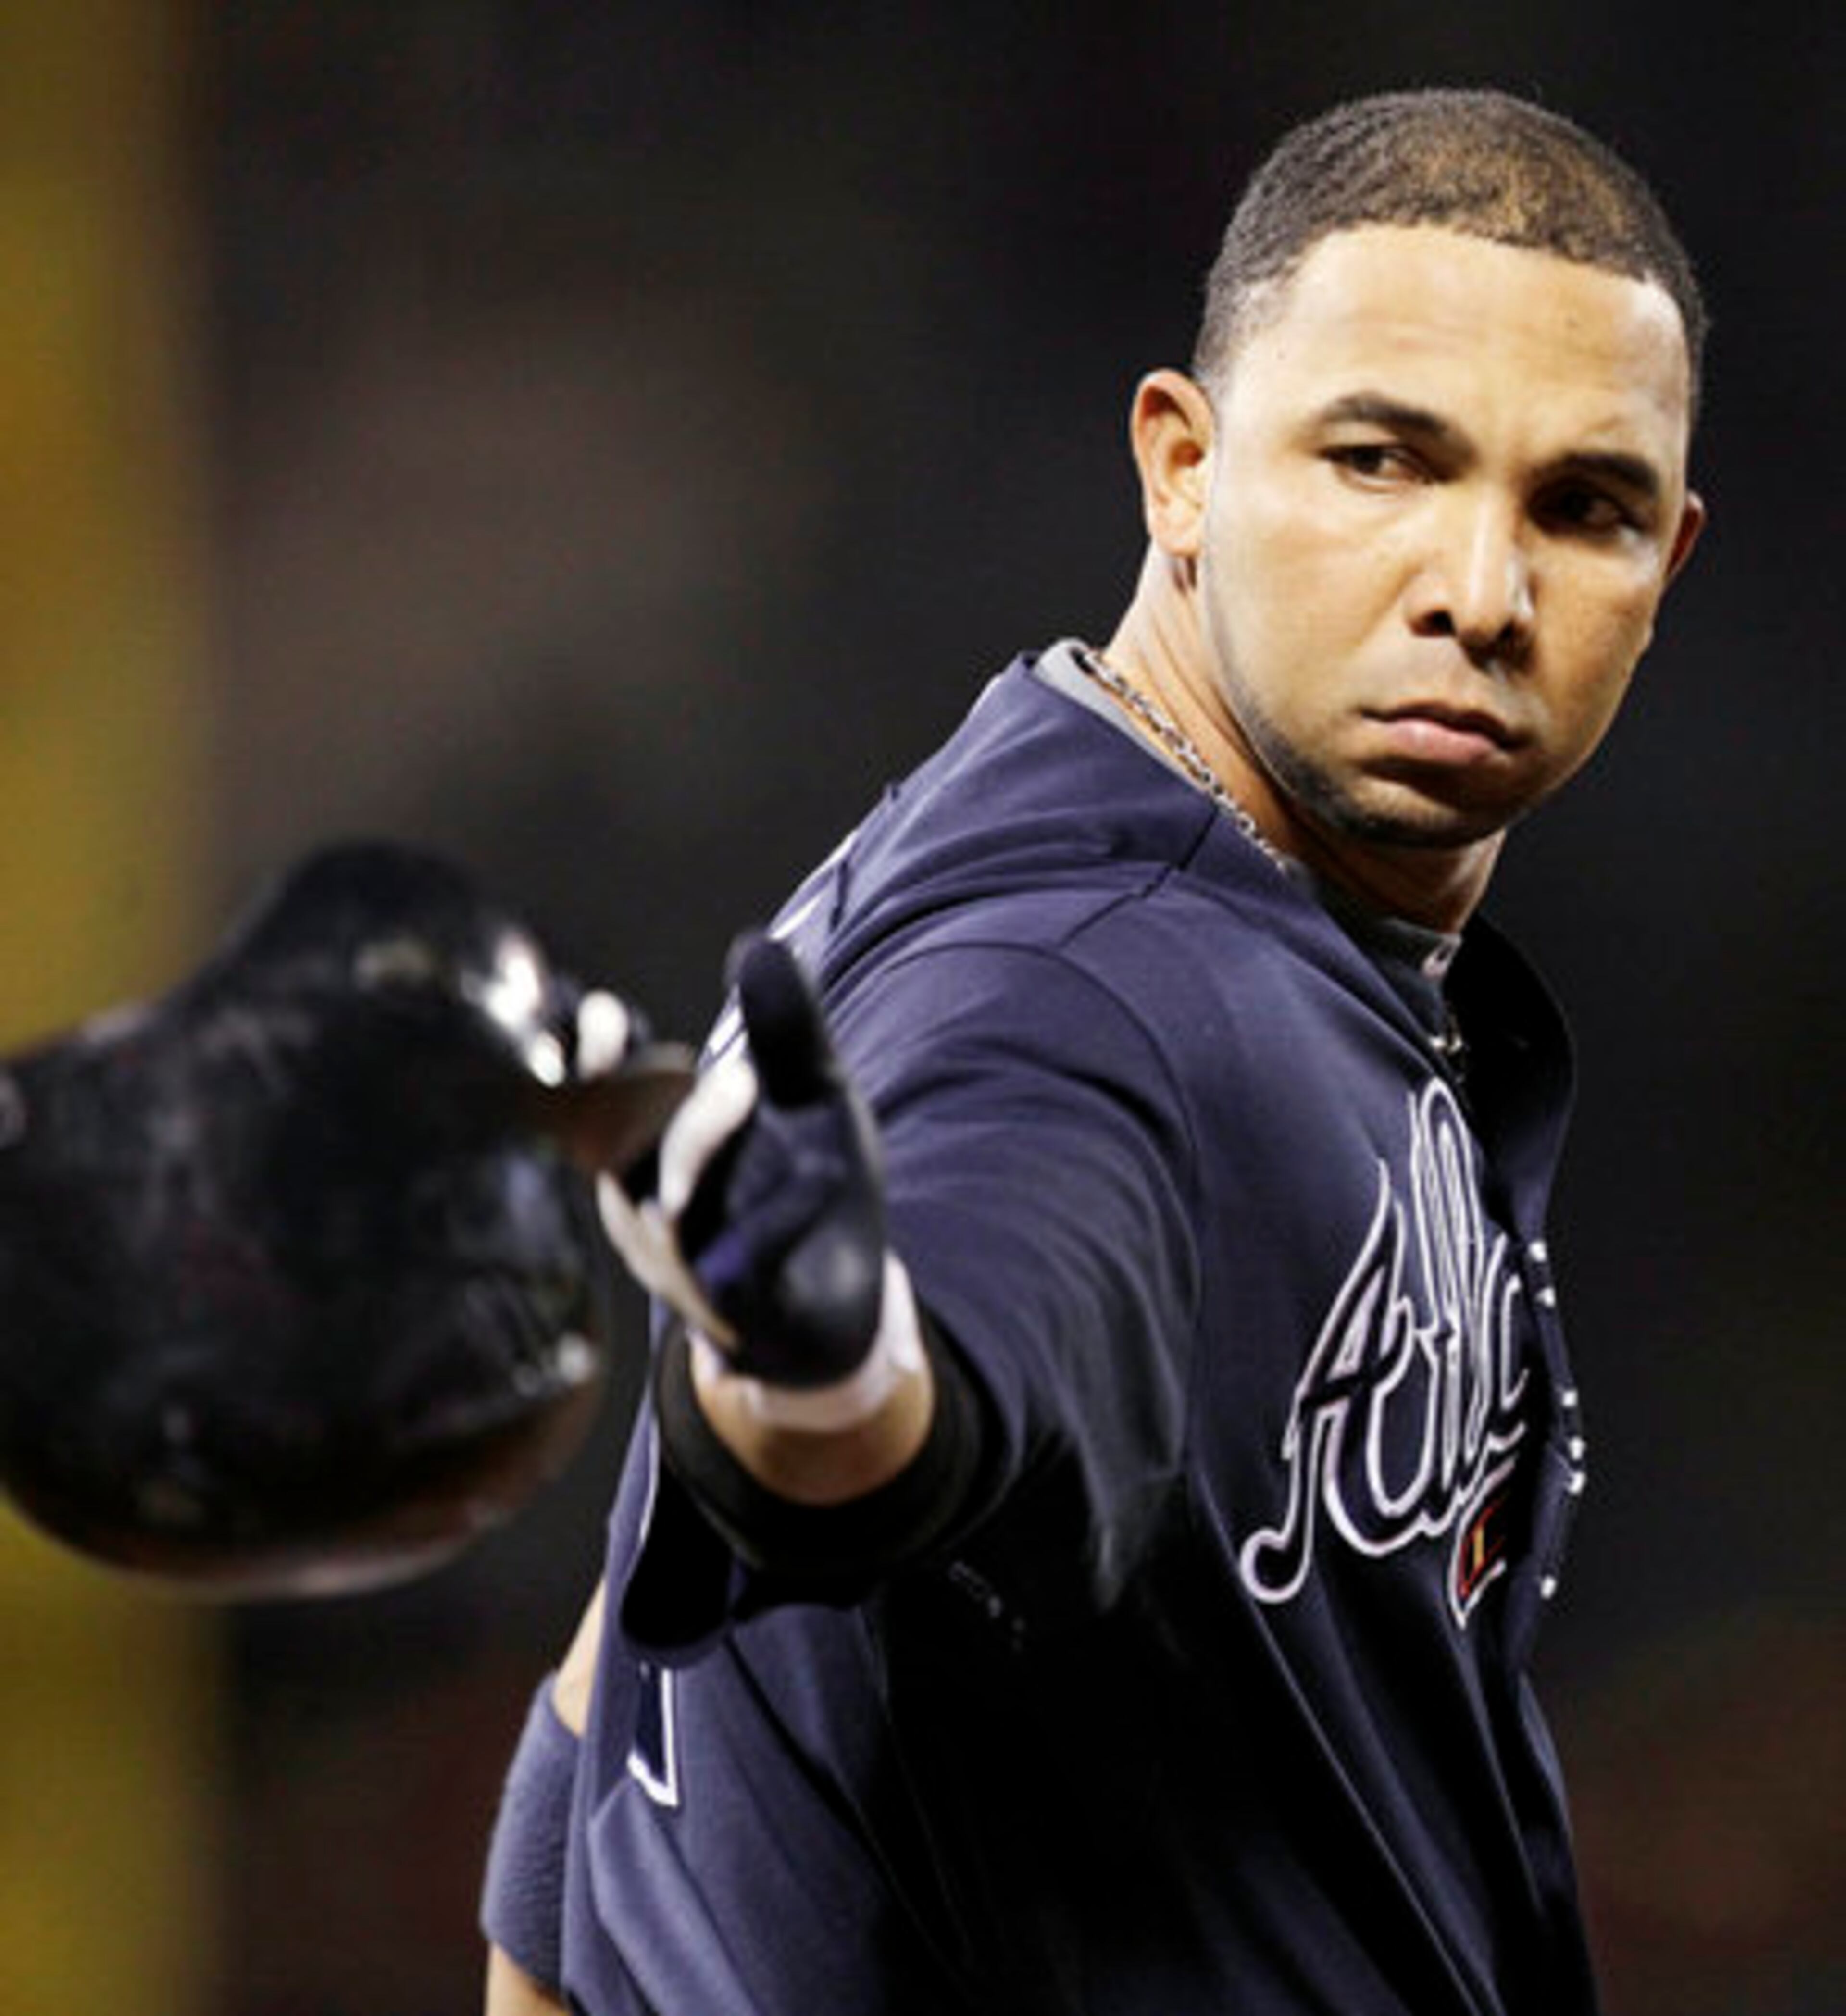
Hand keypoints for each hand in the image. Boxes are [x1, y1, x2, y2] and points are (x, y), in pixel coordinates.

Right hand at [600, 936, 886, 1389]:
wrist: (836, 1306)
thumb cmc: (803, 1186)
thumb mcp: (807, 1099)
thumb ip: (784, 1031)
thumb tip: (758, 945)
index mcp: (652, 1149)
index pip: (599, 1096)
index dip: (590, 1056)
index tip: (605, 1016)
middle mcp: (647, 1207)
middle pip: (621, 1146)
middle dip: (646, 1089)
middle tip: (711, 1045)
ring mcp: (685, 1269)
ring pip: (672, 1207)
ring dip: (698, 1144)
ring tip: (743, 1083)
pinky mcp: (740, 1314)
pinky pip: (742, 1268)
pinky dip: (774, 1221)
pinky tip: (818, 1175)